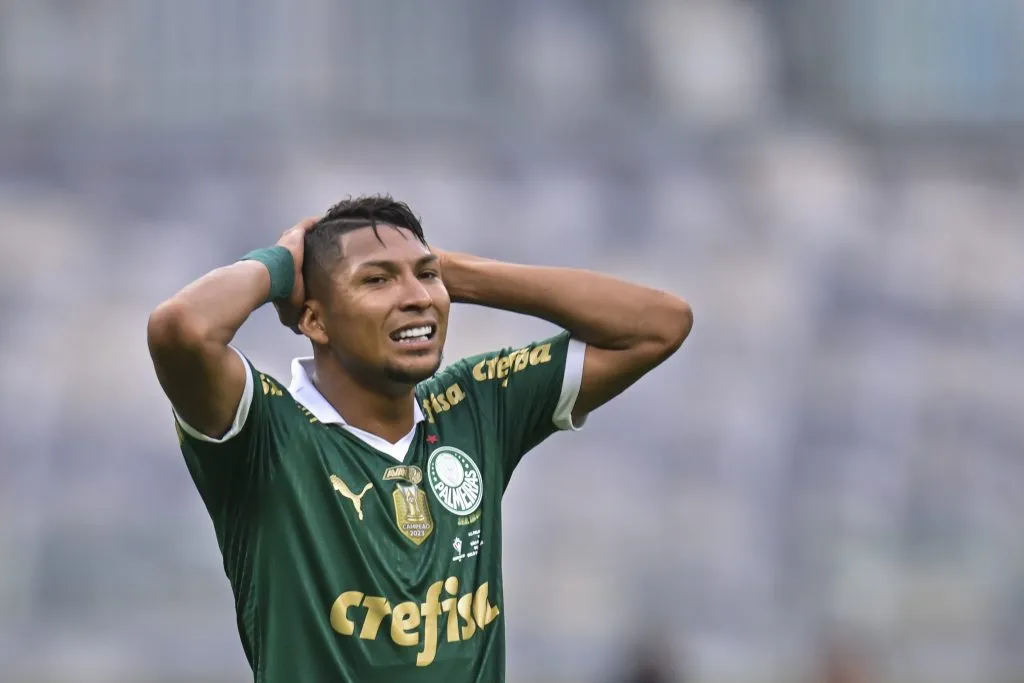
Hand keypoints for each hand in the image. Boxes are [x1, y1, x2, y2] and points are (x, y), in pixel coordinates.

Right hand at [273, 216, 319, 331]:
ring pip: (303, 236)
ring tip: (327, 234)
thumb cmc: (280, 294)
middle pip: (298, 249)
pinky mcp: (295, 235)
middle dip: (308, 249)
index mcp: (283, 271)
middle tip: (322, 250)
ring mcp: (289, 243)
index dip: (302, 267)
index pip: (294, 267)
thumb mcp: (289, 309)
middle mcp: (284, 254)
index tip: (314, 269)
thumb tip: (300, 331)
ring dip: (312, 235)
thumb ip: (295, 317)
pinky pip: (307, 225)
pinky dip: (314, 223)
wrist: (269, 278)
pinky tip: (325, 220)